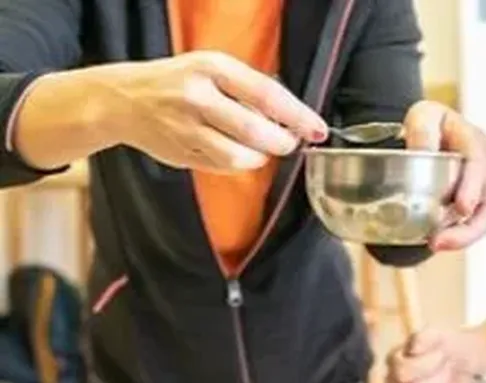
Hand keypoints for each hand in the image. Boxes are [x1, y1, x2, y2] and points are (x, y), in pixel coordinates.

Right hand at [106, 51, 327, 171]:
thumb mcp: (211, 69)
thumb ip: (247, 90)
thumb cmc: (178, 82)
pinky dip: (238, 166)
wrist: (124, 99)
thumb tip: (290, 118)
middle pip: (255, 132)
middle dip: (281, 143)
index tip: (318, 129)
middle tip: (289, 143)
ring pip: (239, 157)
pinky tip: (236, 154)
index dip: (297, 116)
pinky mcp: (183, 154)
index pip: (266, 94)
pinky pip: (222, 168)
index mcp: (211, 68)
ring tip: (261, 149)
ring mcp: (187, 129)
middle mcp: (198, 97)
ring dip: (260, 158)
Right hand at [385, 328, 479, 382]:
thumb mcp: (438, 335)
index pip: (401, 373)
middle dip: (438, 378)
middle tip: (448, 367)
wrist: (462, 361)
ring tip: (448, 381)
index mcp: (394, 363)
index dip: (425, 365)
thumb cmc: (445, 347)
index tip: (440, 354)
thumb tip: (413, 348)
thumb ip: (424, 338)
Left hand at [402, 100, 485, 250]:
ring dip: (464, 237)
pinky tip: (437, 241)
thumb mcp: (422, 117)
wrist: (429, 137)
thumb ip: (422, 131)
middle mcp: (485, 169)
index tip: (462, 208)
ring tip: (435, 244)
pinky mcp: (476, 208)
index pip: (479, 164)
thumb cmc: (429, 126)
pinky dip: (458, 237)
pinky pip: (475, 228)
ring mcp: (484, 191)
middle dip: (470, 228)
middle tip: (439, 241)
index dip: (473, 187)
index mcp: (474, 142)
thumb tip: (422, 151)